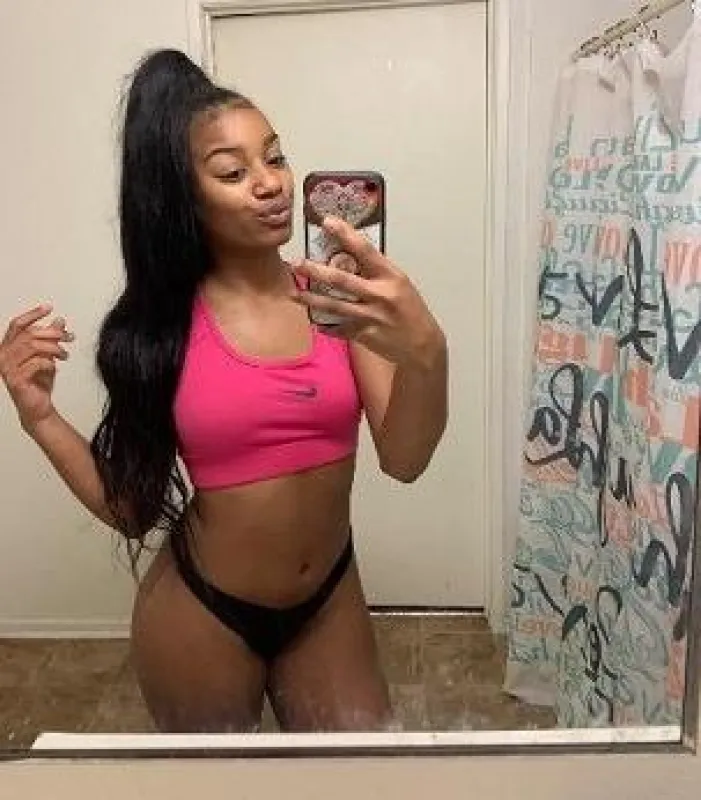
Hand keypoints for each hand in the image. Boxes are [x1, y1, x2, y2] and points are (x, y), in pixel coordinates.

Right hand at [0, 304, 73, 430]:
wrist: (38, 406)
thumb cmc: (39, 382)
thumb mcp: (48, 356)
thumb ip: (51, 338)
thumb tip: (59, 320)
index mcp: (7, 347)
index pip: (17, 325)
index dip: (32, 314)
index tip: (49, 308)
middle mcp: (3, 356)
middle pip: (29, 334)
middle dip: (53, 333)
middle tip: (69, 337)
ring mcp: (7, 368)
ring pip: (33, 346)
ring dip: (54, 348)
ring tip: (65, 354)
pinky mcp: (16, 380)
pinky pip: (36, 363)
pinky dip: (49, 363)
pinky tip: (55, 367)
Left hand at [292, 216, 444, 367]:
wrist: (422, 345)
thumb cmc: (410, 309)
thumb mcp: (399, 284)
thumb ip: (376, 272)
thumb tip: (348, 255)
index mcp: (390, 276)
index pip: (365, 250)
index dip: (345, 234)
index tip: (326, 222)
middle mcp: (380, 295)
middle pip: (341, 280)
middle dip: (315, 271)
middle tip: (296, 263)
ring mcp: (371, 316)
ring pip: (334, 306)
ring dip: (311, 299)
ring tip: (294, 293)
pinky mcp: (364, 334)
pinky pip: (338, 328)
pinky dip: (324, 324)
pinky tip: (312, 319)